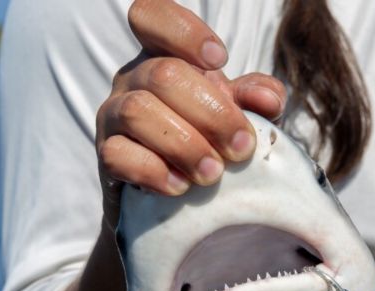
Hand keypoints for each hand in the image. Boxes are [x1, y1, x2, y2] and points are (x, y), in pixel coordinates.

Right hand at [96, 0, 286, 227]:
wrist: (177, 189)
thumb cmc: (207, 137)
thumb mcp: (234, 110)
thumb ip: (254, 98)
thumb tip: (269, 100)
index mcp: (162, 55)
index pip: (151, 15)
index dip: (184, 30)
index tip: (220, 59)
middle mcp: (132, 78)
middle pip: (163, 75)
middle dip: (211, 114)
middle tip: (240, 147)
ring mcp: (112, 115)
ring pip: (138, 112)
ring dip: (184, 145)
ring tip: (213, 172)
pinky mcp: (105, 155)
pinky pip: (118, 155)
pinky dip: (154, 171)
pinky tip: (180, 186)